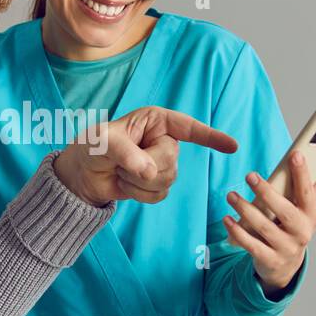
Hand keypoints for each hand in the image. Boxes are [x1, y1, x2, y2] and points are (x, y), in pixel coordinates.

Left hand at [53, 106, 237, 206]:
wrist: (83, 175)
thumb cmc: (92, 147)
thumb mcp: (102, 143)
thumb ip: (126, 154)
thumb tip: (149, 172)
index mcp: (155, 120)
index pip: (188, 128)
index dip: (210, 137)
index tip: (233, 146)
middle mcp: (164, 140)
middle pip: (172, 160)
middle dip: (145, 167)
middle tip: (121, 163)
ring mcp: (163, 163)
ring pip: (168, 180)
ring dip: (139, 182)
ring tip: (121, 172)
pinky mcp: (158, 183)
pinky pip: (159, 195)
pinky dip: (139, 195)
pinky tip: (126, 185)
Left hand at [222, 151, 315, 292]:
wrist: (286, 265)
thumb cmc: (294, 226)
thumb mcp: (305, 207)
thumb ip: (313, 180)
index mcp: (311, 215)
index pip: (308, 192)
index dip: (303, 173)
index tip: (295, 154)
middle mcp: (301, 232)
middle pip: (284, 211)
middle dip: (267, 192)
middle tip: (250, 175)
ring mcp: (286, 248)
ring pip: (264, 227)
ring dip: (246, 209)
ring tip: (231, 195)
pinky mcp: (270, 260)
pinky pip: (251, 245)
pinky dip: (238, 232)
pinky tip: (227, 219)